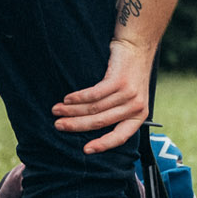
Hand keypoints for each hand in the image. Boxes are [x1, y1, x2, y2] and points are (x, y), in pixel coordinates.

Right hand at [53, 38, 153, 154]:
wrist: (137, 47)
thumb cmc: (129, 75)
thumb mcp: (129, 98)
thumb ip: (116, 112)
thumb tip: (90, 128)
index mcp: (139, 116)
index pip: (120, 137)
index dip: (102, 145)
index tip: (85, 150)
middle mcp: (135, 107)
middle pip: (100, 122)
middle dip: (76, 125)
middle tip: (58, 125)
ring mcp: (128, 94)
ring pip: (94, 109)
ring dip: (72, 110)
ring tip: (57, 110)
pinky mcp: (119, 81)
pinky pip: (94, 94)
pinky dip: (78, 97)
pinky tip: (67, 98)